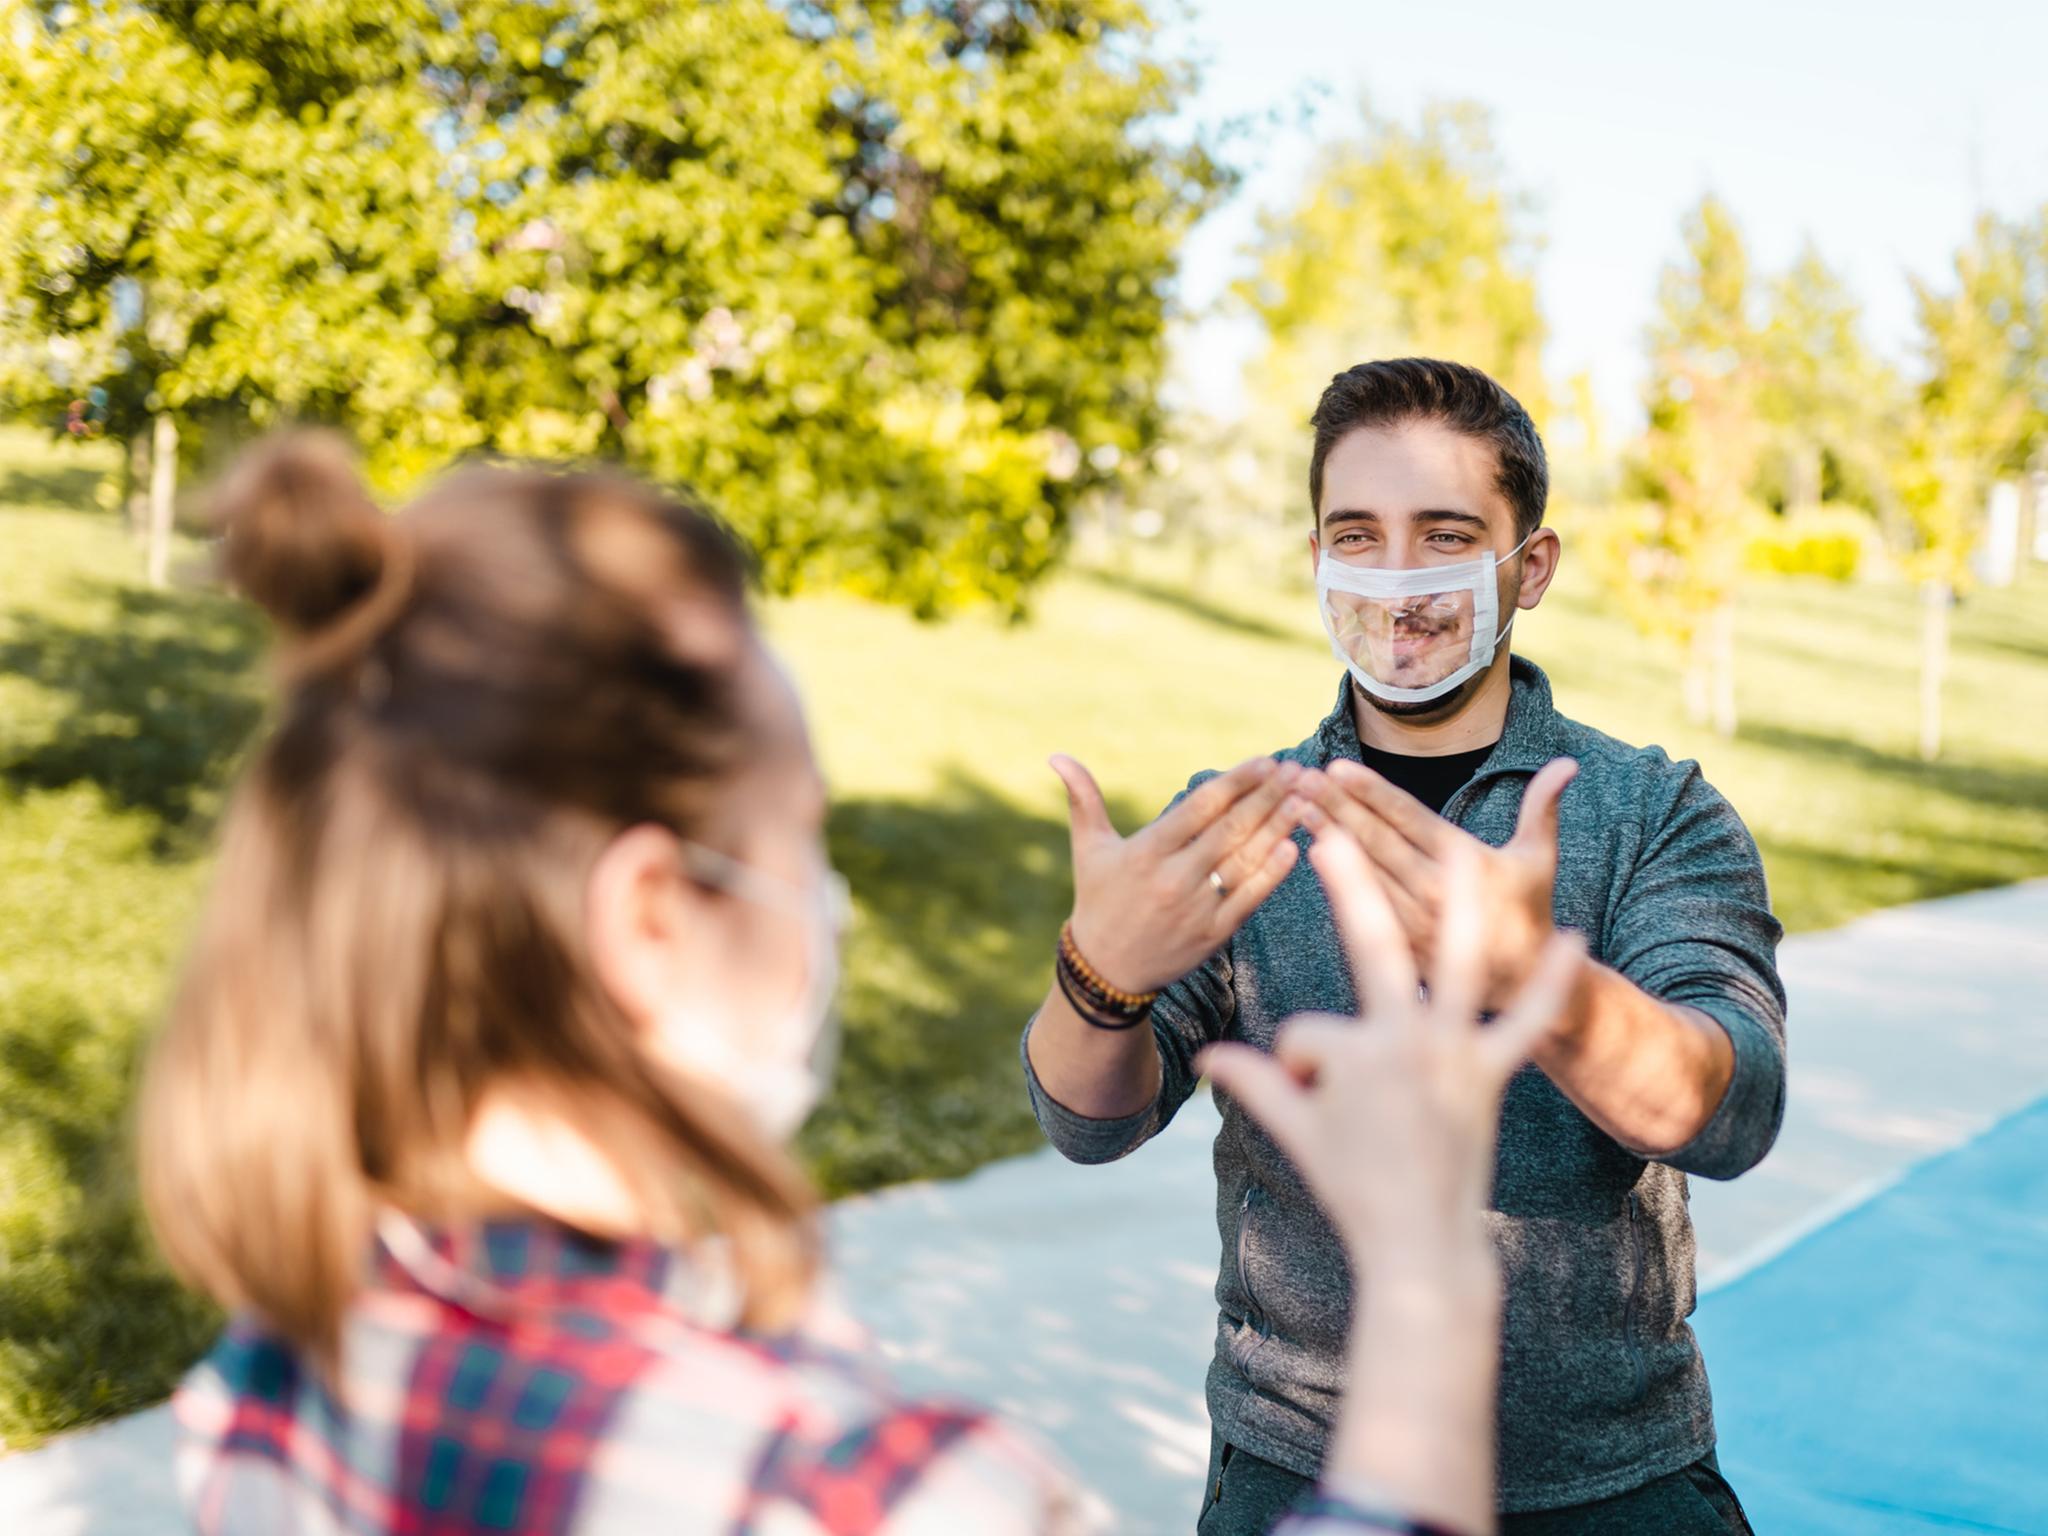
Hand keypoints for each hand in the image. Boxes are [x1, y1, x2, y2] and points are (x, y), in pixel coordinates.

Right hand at [1051, 754, 1312, 994]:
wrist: (1105, 971)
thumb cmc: (1098, 900)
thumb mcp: (1088, 849)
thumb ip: (1082, 799)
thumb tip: (1056, 756)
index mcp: (1145, 852)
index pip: (1200, 807)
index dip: (1236, 781)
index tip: (1265, 760)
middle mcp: (1172, 879)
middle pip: (1230, 829)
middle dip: (1267, 797)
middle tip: (1298, 770)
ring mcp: (1195, 909)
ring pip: (1246, 861)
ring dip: (1278, 828)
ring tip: (1305, 800)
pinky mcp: (1212, 936)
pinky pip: (1249, 899)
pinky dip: (1273, 873)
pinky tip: (1294, 847)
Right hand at [1199, 830, 1584, 1265]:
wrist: (1421, 1245)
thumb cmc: (1352, 1190)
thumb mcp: (1296, 1132)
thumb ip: (1253, 1084)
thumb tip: (1206, 1058)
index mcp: (1352, 1054)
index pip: (1309, 1032)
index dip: (1299, 1071)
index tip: (1312, 1111)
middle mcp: (1405, 1041)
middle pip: (1371, 947)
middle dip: (1348, 886)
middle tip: (1332, 836)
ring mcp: (1453, 1054)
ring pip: (1457, 964)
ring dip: (1464, 906)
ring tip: (1466, 850)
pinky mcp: (1491, 1074)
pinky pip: (1526, 1024)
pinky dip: (1550, 986)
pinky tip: (1571, 939)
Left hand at [1300, 756, 1577, 1009]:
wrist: (1521, 985)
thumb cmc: (1529, 910)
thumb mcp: (1539, 859)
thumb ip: (1543, 808)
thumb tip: (1567, 763)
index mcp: (1463, 862)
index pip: (1407, 819)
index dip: (1370, 792)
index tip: (1336, 767)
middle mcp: (1433, 890)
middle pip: (1374, 840)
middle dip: (1334, 805)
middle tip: (1299, 776)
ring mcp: (1411, 920)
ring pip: (1360, 870)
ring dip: (1324, 835)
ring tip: (1294, 804)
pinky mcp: (1398, 943)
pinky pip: (1359, 904)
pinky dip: (1332, 877)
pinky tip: (1307, 848)